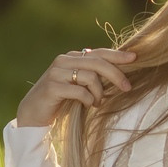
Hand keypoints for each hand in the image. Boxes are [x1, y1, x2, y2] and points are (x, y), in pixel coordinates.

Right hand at [16, 47, 134, 127]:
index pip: (98, 52)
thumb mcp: (78, 85)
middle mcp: (63, 61)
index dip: (117, 55)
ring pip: (90, 76)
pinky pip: (79, 91)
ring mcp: (56, 73)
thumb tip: (119, 73)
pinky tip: (88, 105)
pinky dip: (88, 99)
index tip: (135, 58)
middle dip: (116, 75)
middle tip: (127, 88)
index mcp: (71, 57)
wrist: (33, 114)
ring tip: (98, 103)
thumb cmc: (60, 100)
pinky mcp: (52, 87)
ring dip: (99, 92)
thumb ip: (93, 76)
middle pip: (97, 62)